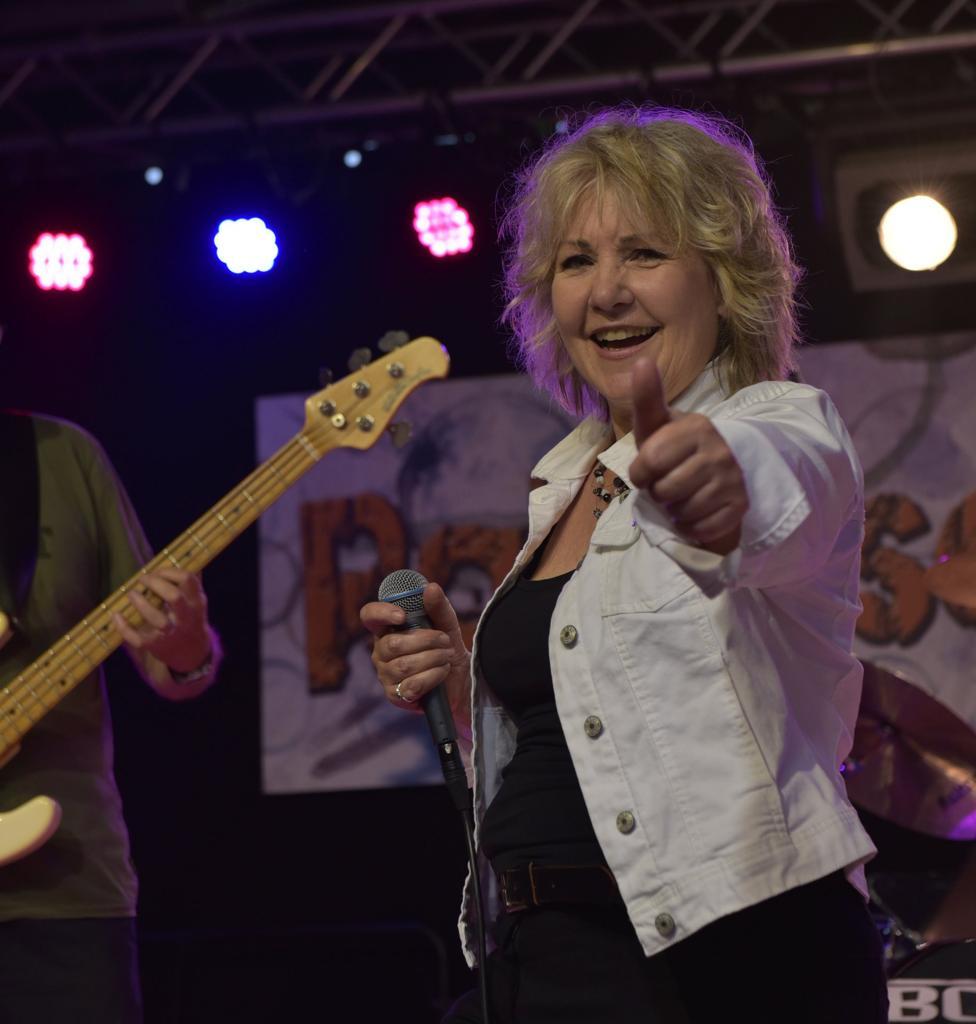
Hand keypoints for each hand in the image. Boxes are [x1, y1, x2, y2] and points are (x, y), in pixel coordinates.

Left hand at [113, 568, 211, 673]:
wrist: (193, 654)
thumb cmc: (191, 619)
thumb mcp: (196, 601)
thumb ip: (191, 581)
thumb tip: (186, 555)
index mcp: (196, 602)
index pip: (187, 579)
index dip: (169, 571)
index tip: (157, 571)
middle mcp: (186, 617)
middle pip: (173, 596)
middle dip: (155, 584)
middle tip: (143, 579)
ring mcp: (170, 632)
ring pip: (157, 619)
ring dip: (141, 603)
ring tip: (131, 593)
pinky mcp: (156, 646)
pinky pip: (138, 639)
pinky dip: (124, 628)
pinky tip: (116, 616)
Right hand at [360, 582, 470, 719]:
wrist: (460, 679)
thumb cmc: (446, 647)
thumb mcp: (447, 625)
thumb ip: (439, 607)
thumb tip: (431, 587)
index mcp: (387, 629)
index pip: (369, 616)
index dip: (381, 613)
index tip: (402, 615)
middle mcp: (380, 652)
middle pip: (393, 644)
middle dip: (426, 641)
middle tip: (445, 641)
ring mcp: (385, 675)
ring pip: (405, 665)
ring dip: (434, 658)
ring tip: (447, 657)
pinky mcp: (395, 696)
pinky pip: (412, 686)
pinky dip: (433, 677)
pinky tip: (442, 673)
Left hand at [628, 358, 747, 552]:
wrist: (720, 472)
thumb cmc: (677, 448)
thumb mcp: (658, 425)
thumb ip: (648, 398)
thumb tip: (641, 360)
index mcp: (696, 427)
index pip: (648, 462)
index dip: (640, 473)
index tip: (649, 468)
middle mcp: (719, 451)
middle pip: (663, 490)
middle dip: (658, 492)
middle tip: (669, 482)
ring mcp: (733, 479)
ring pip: (683, 511)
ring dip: (675, 510)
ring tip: (683, 495)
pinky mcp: (741, 506)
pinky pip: (701, 528)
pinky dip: (692, 526)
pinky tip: (697, 511)